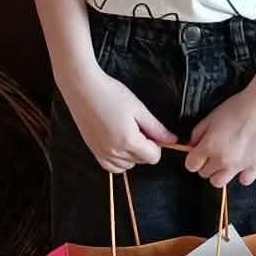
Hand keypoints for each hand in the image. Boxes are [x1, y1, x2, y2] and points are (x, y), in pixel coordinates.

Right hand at [61, 68, 175, 174]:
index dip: (157, 145)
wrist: (83, 88)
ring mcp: (101, 153)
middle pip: (141, 161)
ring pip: (127, 165)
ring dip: (132, 154)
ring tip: (127, 133)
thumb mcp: (139, 109)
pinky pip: (111, 166)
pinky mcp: (93, 151)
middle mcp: (113, 151)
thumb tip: (173, 140)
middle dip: (145, 147)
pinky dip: (118, 160)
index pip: (153, 157)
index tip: (151, 131)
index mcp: (127, 141)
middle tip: (137, 127)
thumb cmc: (111, 94)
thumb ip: (156, 128)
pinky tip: (118, 143)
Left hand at [186, 85, 255, 189]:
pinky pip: (244, 180)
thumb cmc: (239, 107)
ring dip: (219, 173)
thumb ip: (198, 133)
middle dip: (206, 164)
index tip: (198, 153)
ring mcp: (239, 165)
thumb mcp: (211, 116)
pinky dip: (242, 175)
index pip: (191, 165)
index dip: (193, 158)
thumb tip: (193, 145)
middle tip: (214, 152)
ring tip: (225, 160)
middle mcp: (222, 159)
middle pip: (204, 174)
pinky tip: (242, 163)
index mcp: (209, 146)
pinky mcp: (255, 166)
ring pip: (219, 182)